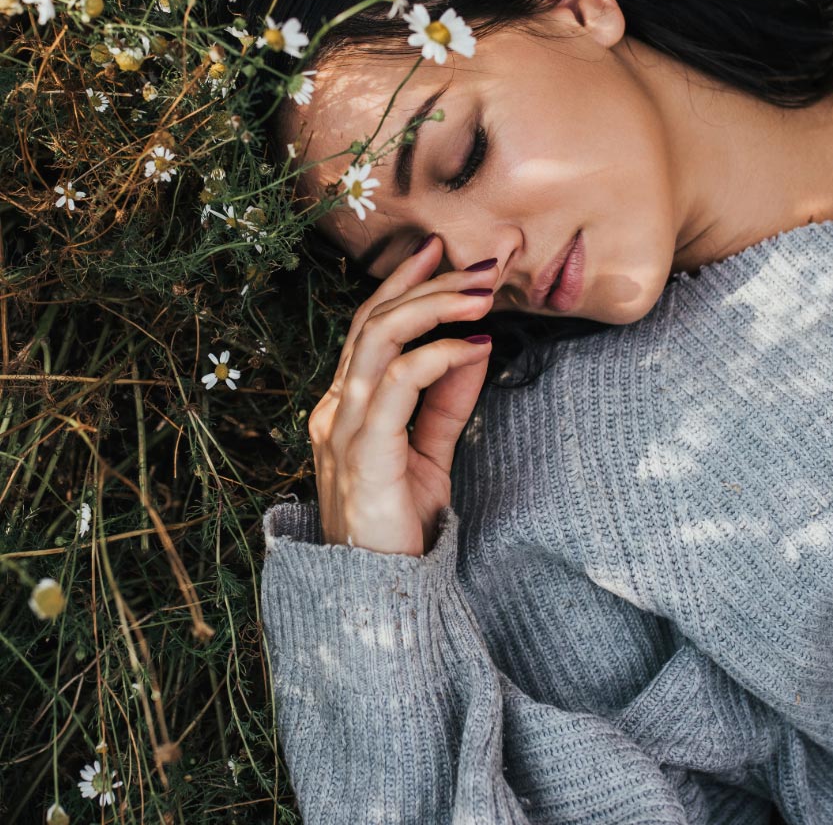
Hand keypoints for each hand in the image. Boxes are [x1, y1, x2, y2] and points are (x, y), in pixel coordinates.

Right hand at [306, 235, 494, 554]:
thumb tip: (476, 344)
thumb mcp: (431, 452)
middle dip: (429, 282)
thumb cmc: (400, 525)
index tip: (439, 248)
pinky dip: (438, 357)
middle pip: (376, 321)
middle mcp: (336, 407)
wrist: (380, 595)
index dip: (403, 282)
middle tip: (481, 261)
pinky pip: (397, 385)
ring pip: (380, 339)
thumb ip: (447, 400)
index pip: (371, 325)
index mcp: (346, 404)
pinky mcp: (362, 453)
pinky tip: (476, 346)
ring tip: (484, 290)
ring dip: (435, 306)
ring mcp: (342, 428)